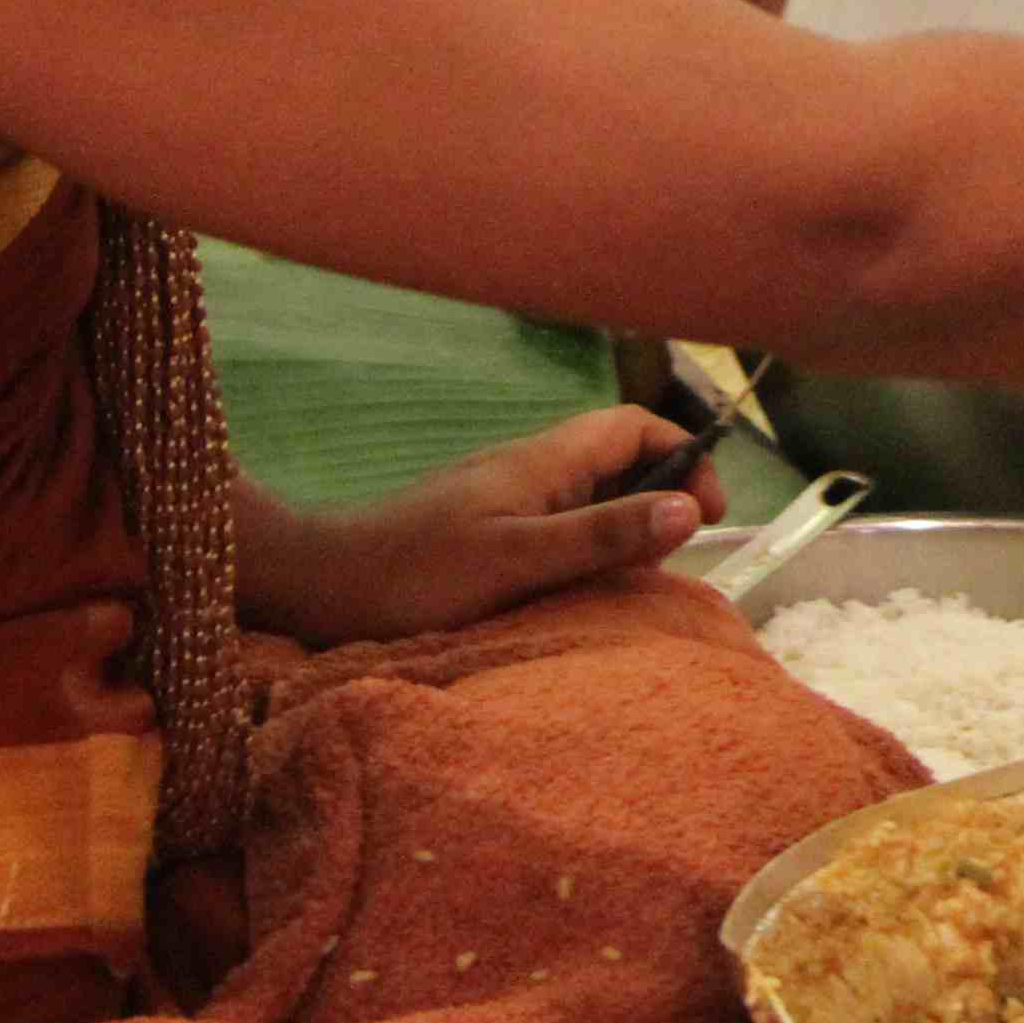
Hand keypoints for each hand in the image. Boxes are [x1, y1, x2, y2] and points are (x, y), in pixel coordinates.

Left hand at [237, 405, 725, 644]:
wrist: (318, 589)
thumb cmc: (415, 574)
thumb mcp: (517, 559)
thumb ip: (602, 535)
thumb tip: (690, 508)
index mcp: (544, 461)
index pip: (634, 427)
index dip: (683, 454)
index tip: (706, 514)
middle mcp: (529, 471)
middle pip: (618, 460)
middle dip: (660, 496)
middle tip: (672, 558)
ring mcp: (504, 502)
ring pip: (588, 498)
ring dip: (622, 530)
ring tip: (635, 582)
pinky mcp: (484, 535)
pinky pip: (557, 529)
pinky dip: (585, 552)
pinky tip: (579, 595)